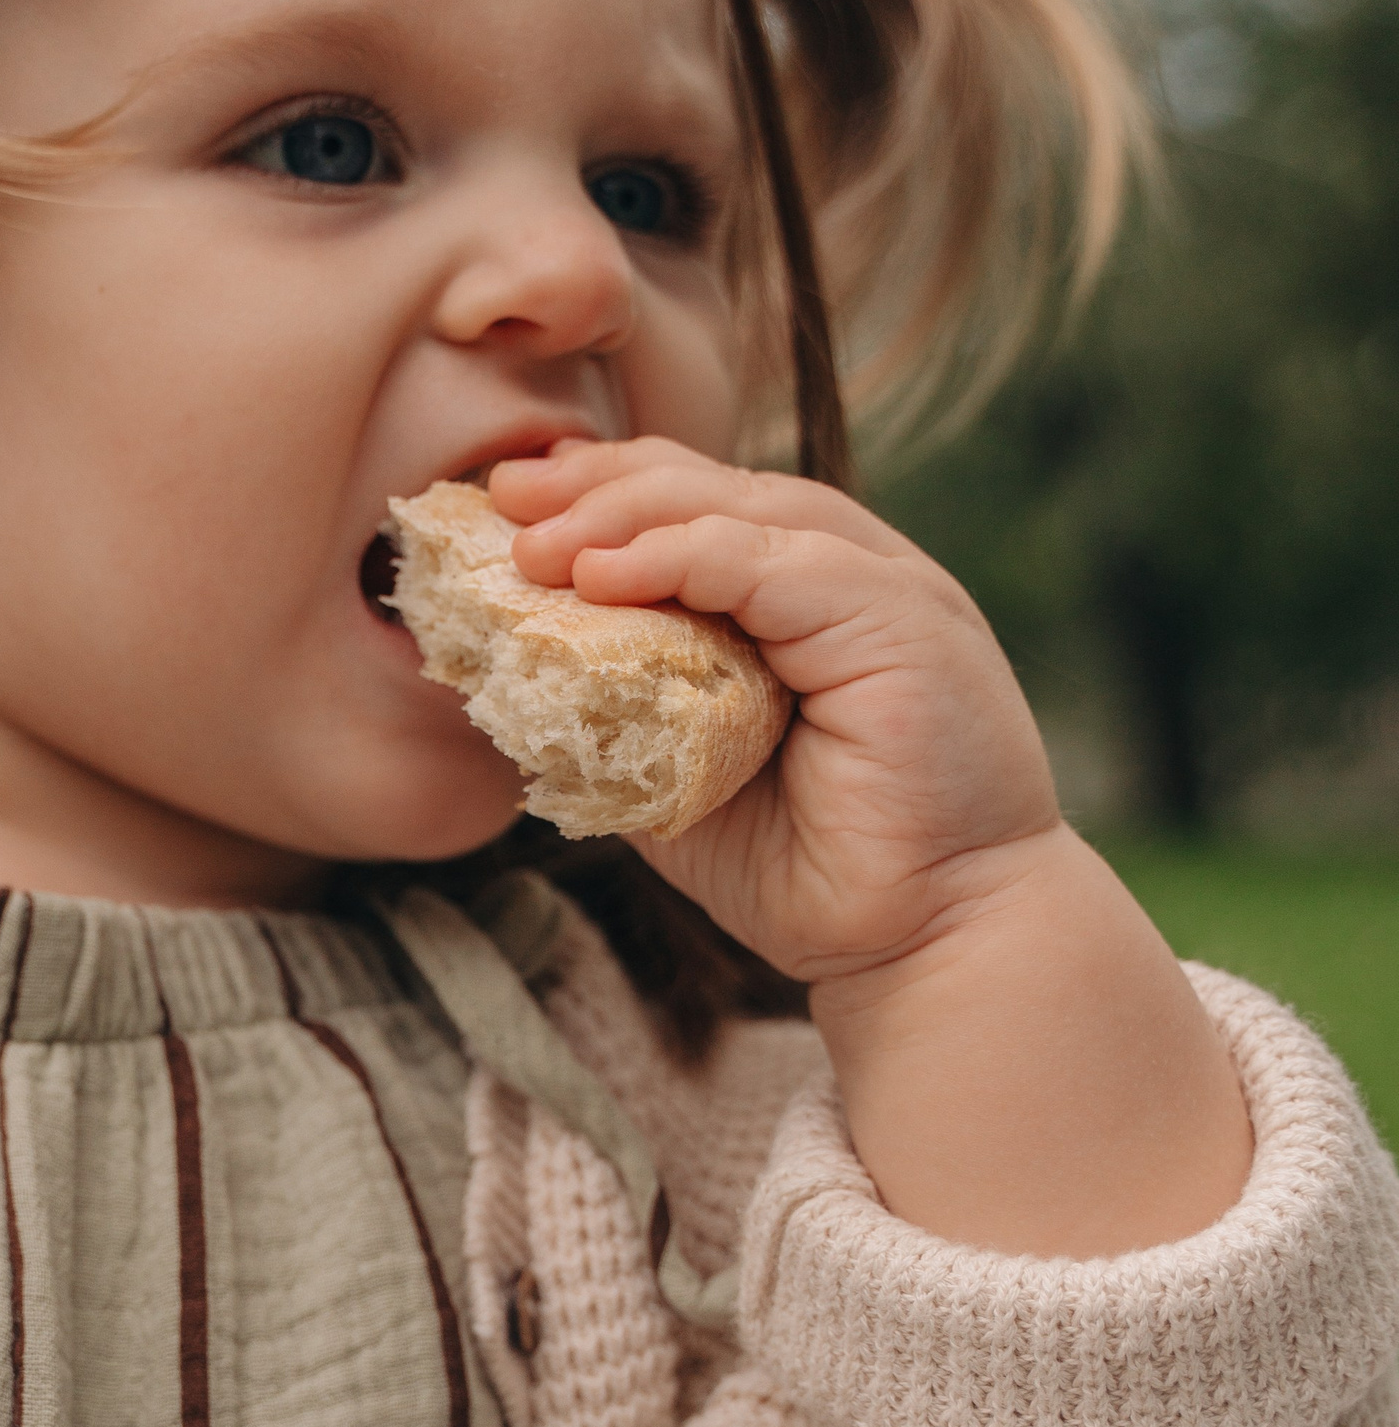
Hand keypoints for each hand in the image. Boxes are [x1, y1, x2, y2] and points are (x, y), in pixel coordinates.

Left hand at [491, 437, 1054, 985]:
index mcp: (807, 596)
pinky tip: (601, 575)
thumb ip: (619, 710)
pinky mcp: (903, 621)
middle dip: (600, 484)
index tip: (508, 501)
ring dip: (627, 516)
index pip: (699, 505)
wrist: (921, 942)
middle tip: (504, 498)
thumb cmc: (809, 871)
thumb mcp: (679, 774)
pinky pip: (775, 564)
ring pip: (744, 508)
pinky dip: (681, 557)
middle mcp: (854, 574)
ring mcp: (887, 588)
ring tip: (535, 547)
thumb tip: (510, 670)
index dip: (604, 489)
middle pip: (714, 487)